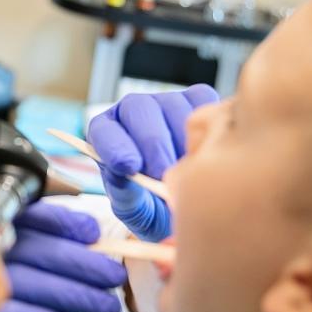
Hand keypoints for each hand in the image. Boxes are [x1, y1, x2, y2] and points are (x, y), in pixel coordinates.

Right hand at [0, 201, 127, 311]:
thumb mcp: (4, 243)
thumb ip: (41, 236)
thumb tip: (91, 237)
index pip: (35, 216)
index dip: (68, 224)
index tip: (93, 233)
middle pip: (44, 253)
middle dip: (87, 265)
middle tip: (114, 276)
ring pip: (39, 286)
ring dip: (80, 296)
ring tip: (107, 305)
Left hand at [87, 84, 218, 240]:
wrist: (188, 202)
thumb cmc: (154, 207)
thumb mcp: (137, 212)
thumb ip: (127, 197)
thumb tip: (125, 177)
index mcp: (106, 135)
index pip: (104, 131)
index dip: (116, 146)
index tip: (130, 167)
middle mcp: (133, 111)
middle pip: (139, 109)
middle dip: (153, 143)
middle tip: (165, 173)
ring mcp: (165, 101)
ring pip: (172, 105)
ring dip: (181, 138)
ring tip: (188, 168)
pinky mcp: (196, 98)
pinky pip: (202, 101)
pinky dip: (207, 123)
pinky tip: (205, 150)